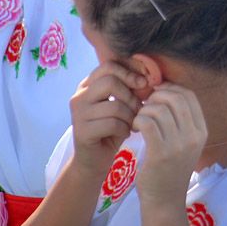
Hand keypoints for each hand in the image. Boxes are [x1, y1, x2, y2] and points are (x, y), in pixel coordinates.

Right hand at [69, 62, 144, 177]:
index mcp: (88, 85)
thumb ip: (130, 88)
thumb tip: (148, 75)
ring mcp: (78, 114)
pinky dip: (124, 129)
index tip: (144, 83)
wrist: (95, 159)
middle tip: (138, 109)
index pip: (109, 66)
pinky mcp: (81, 131)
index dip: (130, 71)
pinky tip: (124, 134)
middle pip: (110, 82)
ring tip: (131, 124)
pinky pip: (112, 124)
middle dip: (131, 96)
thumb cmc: (112, 128)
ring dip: (130, 117)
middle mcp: (79, 96)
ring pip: (114, 105)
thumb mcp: (123, 104)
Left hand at [133, 83, 206, 207]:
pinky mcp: (160, 153)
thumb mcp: (185, 142)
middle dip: (156, 96)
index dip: (171, 89)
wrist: (165, 200)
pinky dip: (138, 120)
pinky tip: (135, 128)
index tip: (157, 95)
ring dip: (144, 110)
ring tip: (139, 120)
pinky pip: (147, 123)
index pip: (189, 95)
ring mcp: (179, 145)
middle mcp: (194, 136)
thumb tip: (165, 90)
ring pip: (158, 109)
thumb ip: (180, 119)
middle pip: (175, 98)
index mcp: (201, 130)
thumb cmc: (171, 167)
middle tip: (145, 106)